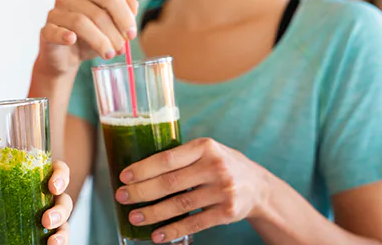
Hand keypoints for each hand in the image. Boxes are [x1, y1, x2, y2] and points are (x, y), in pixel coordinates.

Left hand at [0, 161, 72, 244]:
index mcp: (38, 177)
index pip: (59, 171)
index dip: (61, 176)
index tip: (52, 186)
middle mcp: (48, 197)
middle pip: (64, 199)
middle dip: (60, 210)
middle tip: (46, 220)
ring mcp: (49, 217)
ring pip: (65, 223)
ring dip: (62, 233)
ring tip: (51, 243)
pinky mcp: (46, 235)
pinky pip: (58, 238)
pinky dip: (58, 243)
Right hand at [36, 0, 138, 75]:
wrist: (67, 58)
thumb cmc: (90, 38)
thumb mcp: (111, 26)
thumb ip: (124, 13)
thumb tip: (133, 5)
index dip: (124, 15)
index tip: (132, 35)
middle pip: (97, 11)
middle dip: (113, 33)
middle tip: (121, 50)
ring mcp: (55, 12)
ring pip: (81, 22)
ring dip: (99, 41)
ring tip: (109, 54)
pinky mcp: (46, 30)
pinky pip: (55, 31)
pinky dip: (64, 35)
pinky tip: (72, 41)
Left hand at [114, 138, 270, 242]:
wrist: (259, 187)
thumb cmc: (222, 165)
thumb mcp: (207, 151)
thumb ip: (182, 155)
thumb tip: (140, 167)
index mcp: (205, 147)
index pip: (167, 158)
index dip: (143, 169)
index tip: (124, 176)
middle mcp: (215, 167)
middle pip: (170, 182)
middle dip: (141, 192)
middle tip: (122, 197)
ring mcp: (222, 190)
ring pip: (180, 205)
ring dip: (153, 213)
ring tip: (135, 217)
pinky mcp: (227, 212)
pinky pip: (195, 223)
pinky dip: (174, 230)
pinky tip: (157, 235)